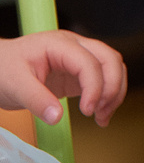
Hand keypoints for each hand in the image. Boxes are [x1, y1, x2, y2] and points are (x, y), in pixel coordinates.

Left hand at [0, 30, 126, 126]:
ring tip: (102, 116)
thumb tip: (57, 118)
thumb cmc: (2, 69)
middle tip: (101, 112)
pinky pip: (102, 79)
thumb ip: (36, 100)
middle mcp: (74, 47)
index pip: (89, 62)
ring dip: (114, 92)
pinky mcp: (77, 73)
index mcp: (59, 44)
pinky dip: (107, 95)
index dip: (94, 86)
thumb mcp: (14, 85)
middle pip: (110, 59)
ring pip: (112, 68)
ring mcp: (78, 59)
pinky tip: (99, 113)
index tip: (87, 110)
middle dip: (113, 87)